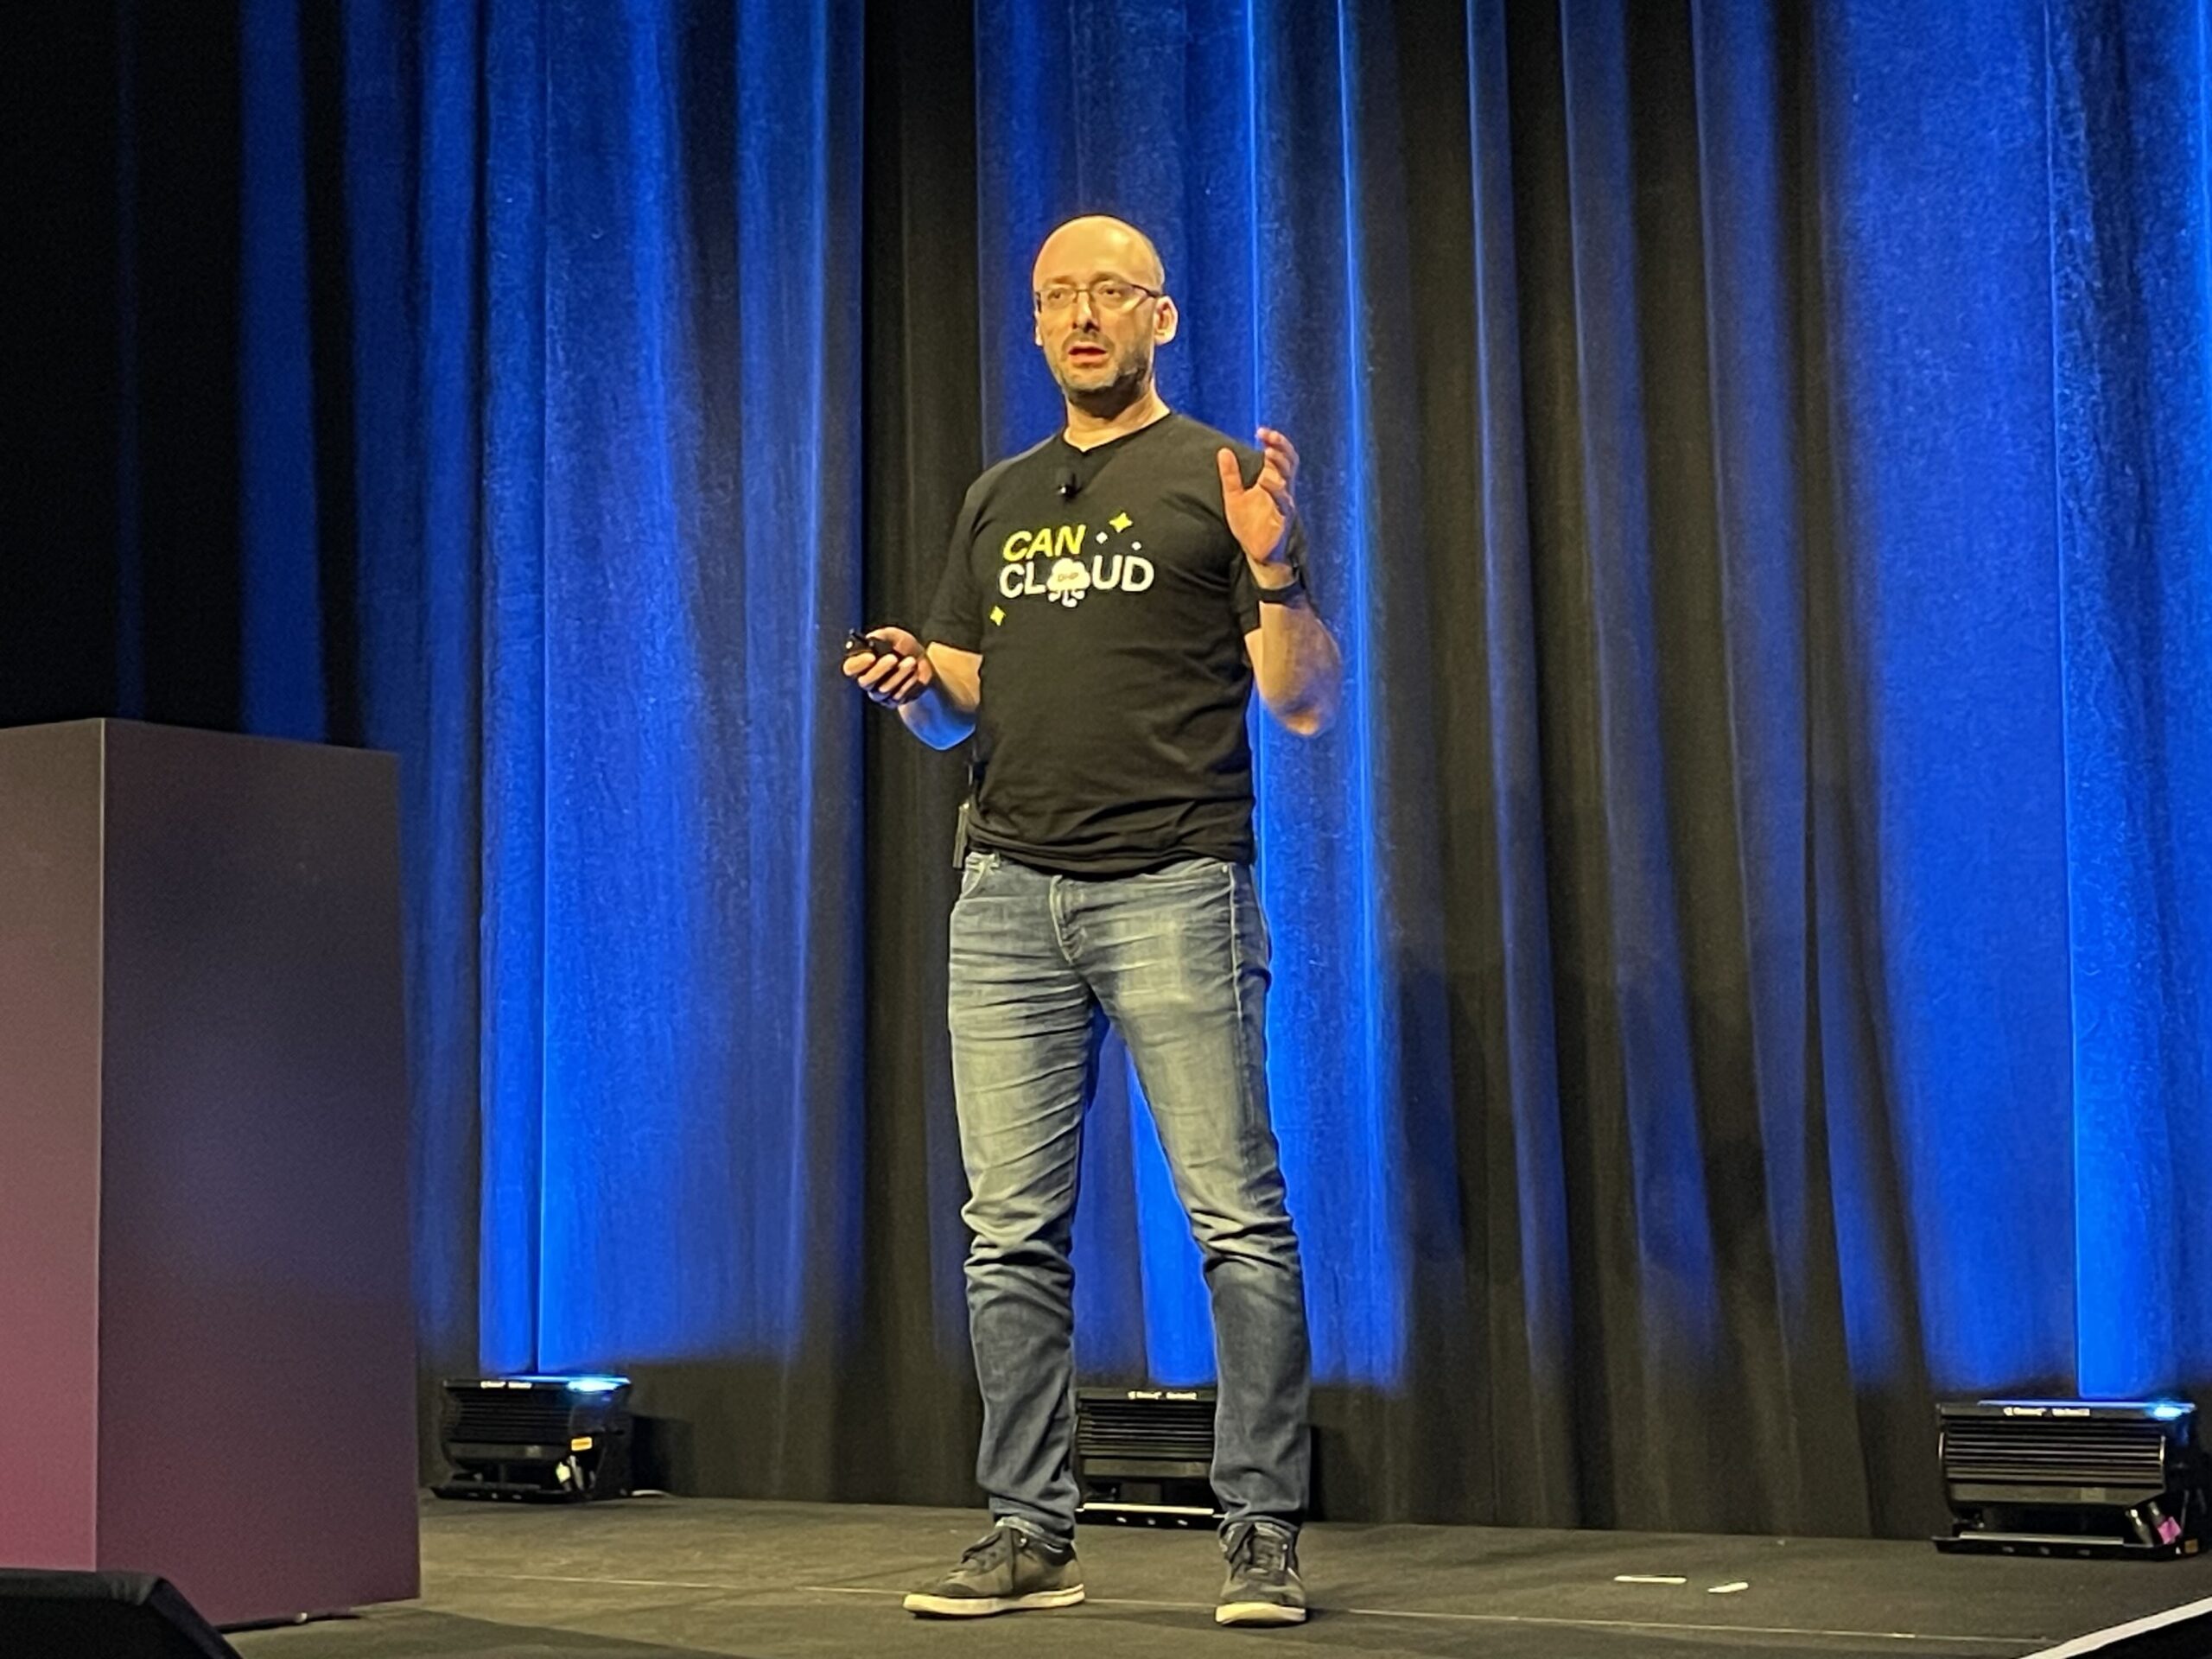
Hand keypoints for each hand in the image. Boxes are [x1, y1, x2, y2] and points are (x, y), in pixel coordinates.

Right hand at [843, 626, 933, 707]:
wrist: (923, 662)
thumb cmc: (903, 647)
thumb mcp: (894, 636)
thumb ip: (882, 636)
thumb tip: (872, 640)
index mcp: (861, 663)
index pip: (850, 668)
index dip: (858, 664)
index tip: (871, 656)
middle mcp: (867, 680)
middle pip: (865, 682)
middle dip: (880, 669)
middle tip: (893, 658)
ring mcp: (879, 693)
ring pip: (883, 689)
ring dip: (899, 674)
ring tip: (912, 661)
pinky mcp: (893, 701)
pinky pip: (897, 696)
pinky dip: (908, 682)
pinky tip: (915, 673)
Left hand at [1215, 426, 1298, 567]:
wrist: (1256, 554)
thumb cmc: (1248, 526)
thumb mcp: (1233, 497)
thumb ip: (1230, 475)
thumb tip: (1223, 450)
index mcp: (1271, 482)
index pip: (1279, 455)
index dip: (1274, 441)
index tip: (1261, 431)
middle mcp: (1282, 490)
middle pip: (1289, 462)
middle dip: (1281, 446)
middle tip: (1267, 436)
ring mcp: (1285, 504)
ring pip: (1288, 480)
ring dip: (1280, 464)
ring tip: (1268, 452)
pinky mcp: (1284, 519)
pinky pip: (1284, 502)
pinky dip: (1277, 491)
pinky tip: (1267, 481)